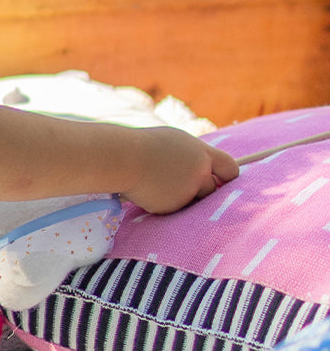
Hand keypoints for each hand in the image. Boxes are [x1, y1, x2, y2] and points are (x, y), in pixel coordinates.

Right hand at [119, 126, 239, 214]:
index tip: (221, 182)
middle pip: (213, 188)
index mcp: (200, 152)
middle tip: (186, 186)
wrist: (121, 158)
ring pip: (193, 200)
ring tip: (160, 184)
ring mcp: (188, 190)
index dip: (227, 177)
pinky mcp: (175, 205)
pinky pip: (175, 207)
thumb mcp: (172, 143)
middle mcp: (199, 171)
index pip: (230, 167)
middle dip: (202, 190)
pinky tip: (151, 191)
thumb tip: (205, 169)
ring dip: (182, 197)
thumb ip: (191, 156)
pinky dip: (166, 202)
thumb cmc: (141, 146)